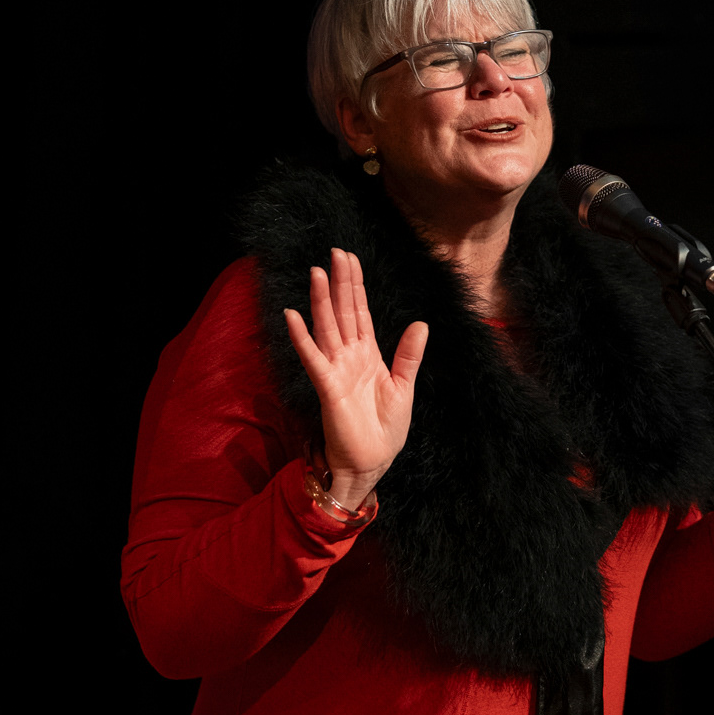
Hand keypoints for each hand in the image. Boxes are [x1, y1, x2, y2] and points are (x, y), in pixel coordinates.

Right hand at [284, 248, 427, 510]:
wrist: (373, 462)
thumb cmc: (386, 430)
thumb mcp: (404, 387)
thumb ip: (409, 355)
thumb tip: (421, 323)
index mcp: (368, 355)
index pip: (360, 313)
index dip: (355, 286)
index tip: (350, 259)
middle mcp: (349, 357)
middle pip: (343, 313)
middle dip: (340, 283)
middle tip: (335, 252)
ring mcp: (337, 370)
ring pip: (328, 328)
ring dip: (321, 301)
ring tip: (316, 273)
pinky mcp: (328, 387)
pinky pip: (313, 358)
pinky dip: (302, 338)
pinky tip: (292, 315)